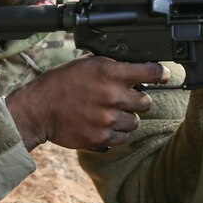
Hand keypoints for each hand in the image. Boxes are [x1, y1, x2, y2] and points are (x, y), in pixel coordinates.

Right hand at [6, 57, 165, 151]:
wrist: (38, 109)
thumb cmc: (60, 83)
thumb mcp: (86, 64)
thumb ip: (112, 68)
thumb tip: (135, 71)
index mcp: (110, 73)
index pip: (151, 72)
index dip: (161, 74)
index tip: (164, 76)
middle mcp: (112, 96)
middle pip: (147, 102)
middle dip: (138, 100)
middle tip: (126, 99)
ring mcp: (108, 119)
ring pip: (136, 122)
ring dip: (127, 118)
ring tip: (110, 113)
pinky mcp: (102, 138)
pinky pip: (122, 137)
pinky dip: (116, 132)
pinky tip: (102, 124)